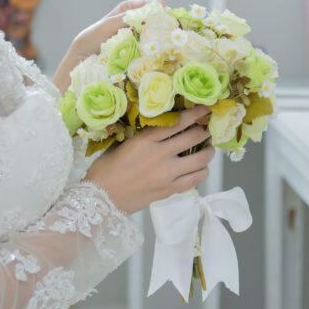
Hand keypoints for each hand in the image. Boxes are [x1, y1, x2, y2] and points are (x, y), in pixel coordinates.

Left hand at [53, 0, 164, 93]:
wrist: (82, 59)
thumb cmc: (92, 38)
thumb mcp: (109, 24)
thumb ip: (126, 19)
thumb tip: (147, 15)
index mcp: (127, 10)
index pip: (147, 4)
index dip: (158, 6)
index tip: (166, 10)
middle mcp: (133, 23)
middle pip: (153, 19)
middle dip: (162, 22)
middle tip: (171, 26)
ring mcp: (136, 38)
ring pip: (152, 34)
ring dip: (160, 37)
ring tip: (168, 40)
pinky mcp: (136, 52)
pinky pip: (147, 48)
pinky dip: (153, 49)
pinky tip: (159, 51)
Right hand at [84, 106, 214, 214]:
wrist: (100, 199)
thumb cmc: (105, 171)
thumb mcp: (121, 145)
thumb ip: (141, 136)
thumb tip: (156, 128)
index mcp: (146, 140)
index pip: (179, 122)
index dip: (195, 113)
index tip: (204, 109)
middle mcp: (160, 155)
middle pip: (194, 138)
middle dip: (204, 131)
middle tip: (206, 129)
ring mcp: (167, 174)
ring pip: (200, 159)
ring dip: (208, 152)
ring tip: (208, 149)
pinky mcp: (170, 190)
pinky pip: (195, 179)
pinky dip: (202, 171)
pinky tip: (200, 168)